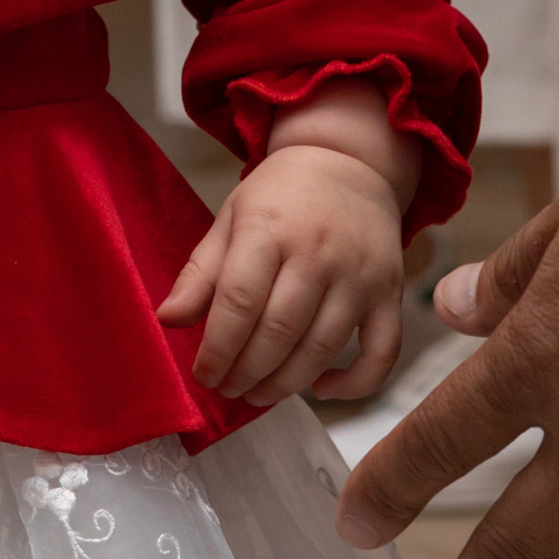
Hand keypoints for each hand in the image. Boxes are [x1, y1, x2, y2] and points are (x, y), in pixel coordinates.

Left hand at [160, 140, 407, 408]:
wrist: (349, 165)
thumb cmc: (280, 197)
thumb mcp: (231, 220)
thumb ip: (200, 272)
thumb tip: (167, 320)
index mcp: (270, 230)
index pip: (239, 303)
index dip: (218, 349)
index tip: (203, 375)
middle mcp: (319, 253)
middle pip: (279, 332)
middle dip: (246, 372)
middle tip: (228, 388)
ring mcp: (360, 276)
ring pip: (322, 348)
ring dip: (285, 383)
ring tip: (257, 393)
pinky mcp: (391, 293)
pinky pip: (382, 352)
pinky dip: (355, 383)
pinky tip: (321, 388)